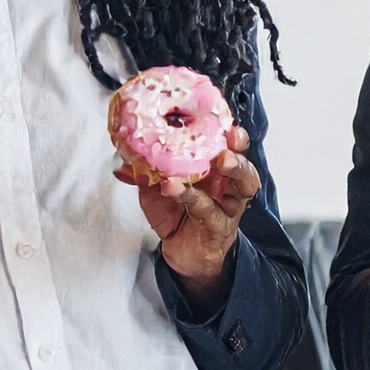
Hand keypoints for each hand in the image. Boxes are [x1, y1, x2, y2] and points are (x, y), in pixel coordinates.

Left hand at [130, 124, 259, 310]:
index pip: (228, 144)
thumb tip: (124, 154)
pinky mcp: (220, 226)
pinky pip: (209, 210)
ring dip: (235, 168)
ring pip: (243, 184)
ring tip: (220, 161)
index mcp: (215, 169)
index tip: (218, 114)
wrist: (181, 255)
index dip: (227, 128)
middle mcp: (228, 185)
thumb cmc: (176, 216)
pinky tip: (174, 188)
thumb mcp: (156, 189)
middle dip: (239, 145)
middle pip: (244, 159)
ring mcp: (228, 206)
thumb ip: (145, 171)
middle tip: (229, 138)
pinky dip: (191, 196)